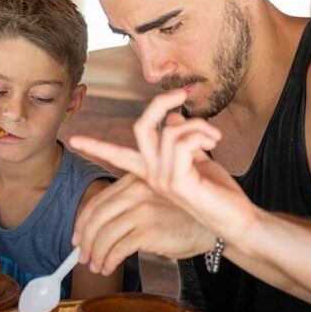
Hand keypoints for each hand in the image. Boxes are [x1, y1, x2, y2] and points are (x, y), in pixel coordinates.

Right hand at [71, 90, 257, 258]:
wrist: (236, 218)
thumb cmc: (217, 191)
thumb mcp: (197, 158)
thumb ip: (182, 138)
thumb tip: (173, 116)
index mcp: (152, 170)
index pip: (117, 155)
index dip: (95, 146)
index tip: (74, 141)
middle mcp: (151, 175)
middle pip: (141, 126)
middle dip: (160, 103)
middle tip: (182, 93)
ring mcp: (161, 179)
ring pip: (170, 130)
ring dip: (198, 125)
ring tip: (214, 136)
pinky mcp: (176, 182)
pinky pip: (182, 141)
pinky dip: (202, 134)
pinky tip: (214, 144)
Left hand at [72, 173, 213, 275]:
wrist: (213, 226)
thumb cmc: (182, 215)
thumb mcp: (152, 198)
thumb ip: (127, 204)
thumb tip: (94, 229)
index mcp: (133, 181)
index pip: (97, 202)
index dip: (82, 223)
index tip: (76, 238)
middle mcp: (135, 191)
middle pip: (96, 218)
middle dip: (84, 241)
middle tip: (81, 257)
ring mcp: (142, 210)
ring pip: (104, 235)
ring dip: (95, 254)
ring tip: (96, 266)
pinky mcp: (149, 230)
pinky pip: (118, 248)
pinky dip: (108, 261)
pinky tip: (108, 267)